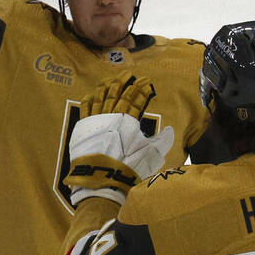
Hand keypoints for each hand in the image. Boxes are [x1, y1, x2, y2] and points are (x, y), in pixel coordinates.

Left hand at [65, 75, 175, 206]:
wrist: (103, 179)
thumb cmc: (129, 167)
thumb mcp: (151, 155)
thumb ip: (162, 141)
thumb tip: (171, 131)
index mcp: (127, 120)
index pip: (135, 100)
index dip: (142, 90)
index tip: (147, 82)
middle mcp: (110, 116)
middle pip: (118, 94)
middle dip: (125, 82)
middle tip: (130, 74)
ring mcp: (95, 121)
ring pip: (101, 97)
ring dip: (107, 86)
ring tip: (111, 79)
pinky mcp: (83, 129)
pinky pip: (85, 108)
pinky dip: (89, 99)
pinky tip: (92, 94)